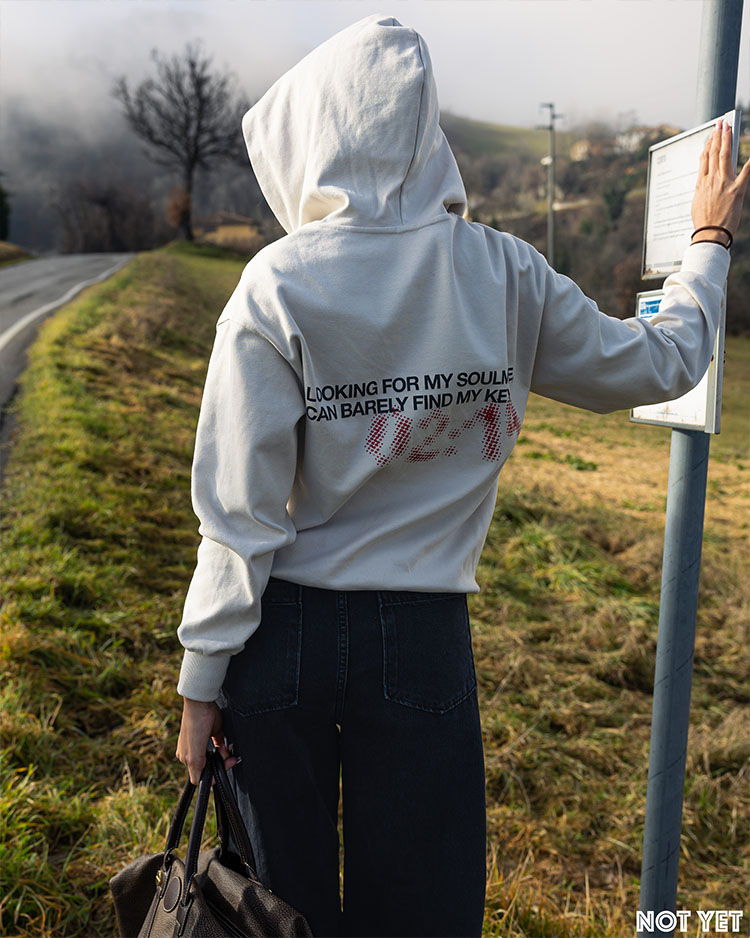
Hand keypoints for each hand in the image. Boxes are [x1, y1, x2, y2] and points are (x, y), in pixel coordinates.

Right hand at [175, 697, 239, 785]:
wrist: (202, 704)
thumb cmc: (194, 726)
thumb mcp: (194, 752)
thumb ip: (196, 768)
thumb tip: (198, 782)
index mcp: (186, 757)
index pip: (200, 775)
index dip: (211, 777)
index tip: (221, 772)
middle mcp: (195, 752)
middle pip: (211, 766)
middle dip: (222, 764)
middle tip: (230, 760)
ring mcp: (205, 743)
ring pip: (218, 757)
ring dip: (225, 755)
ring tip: (228, 748)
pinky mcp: (214, 734)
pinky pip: (222, 746)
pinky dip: (227, 747)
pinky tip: (227, 744)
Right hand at [691, 120, 749, 243]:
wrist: (709, 235)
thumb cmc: (703, 222)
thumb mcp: (697, 202)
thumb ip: (702, 188)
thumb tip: (704, 179)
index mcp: (701, 184)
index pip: (704, 158)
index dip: (709, 144)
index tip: (712, 134)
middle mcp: (712, 181)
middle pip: (714, 153)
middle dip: (718, 136)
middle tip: (721, 124)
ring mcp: (724, 185)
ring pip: (725, 157)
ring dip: (727, 141)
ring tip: (729, 129)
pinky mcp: (736, 191)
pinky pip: (745, 174)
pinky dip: (749, 164)